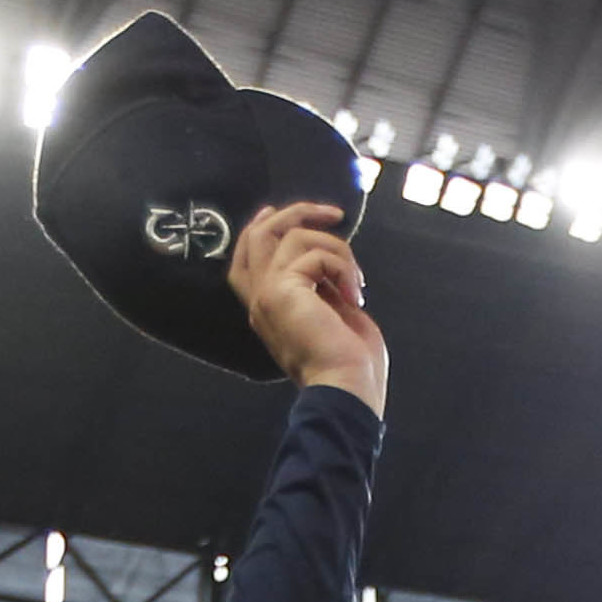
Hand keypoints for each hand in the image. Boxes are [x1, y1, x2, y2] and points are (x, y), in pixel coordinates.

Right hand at [228, 202, 386, 413]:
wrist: (347, 390)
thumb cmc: (351, 365)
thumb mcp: (333, 314)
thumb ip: (321, 287)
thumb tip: (329, 261)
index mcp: (269, 311)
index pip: (245, 260)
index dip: (259, 229)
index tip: (277, 210)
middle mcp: (260, 301)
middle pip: (258, 235)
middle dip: (296, 214)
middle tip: (335, 214)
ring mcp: (267, 294)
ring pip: (294, 236)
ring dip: (338, 251)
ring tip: (356, 285)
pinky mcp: (282, 290)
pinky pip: (315, 253)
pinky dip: (343, 268)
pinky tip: (354, 297)